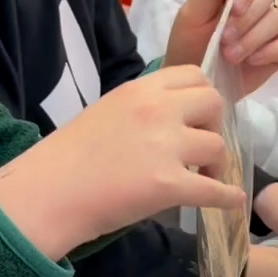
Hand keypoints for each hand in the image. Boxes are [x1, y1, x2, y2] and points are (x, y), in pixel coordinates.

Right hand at [0, 65, 237, 259]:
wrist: (46, 193)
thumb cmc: (66, 158)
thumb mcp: (105, 112)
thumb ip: (140, 109)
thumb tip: (172, 120)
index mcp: (139, 90)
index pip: (193, 75)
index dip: (201, 97)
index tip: (196, 118)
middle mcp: (157, 110)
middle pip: (213, 103)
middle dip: (214, 125)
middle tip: (200, 147)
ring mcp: (165, 146)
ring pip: (217, 146)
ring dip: (216, 163)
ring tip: (203, 178)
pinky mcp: (168, 185)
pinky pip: (216, 190)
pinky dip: (227, 197)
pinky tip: (231, 201)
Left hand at [164, 0, 277, 96]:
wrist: (194, 80)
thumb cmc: (189, 44)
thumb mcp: (191, 15)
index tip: (234, 10)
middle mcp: (255, 3)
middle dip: (245, 20)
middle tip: (224, 41)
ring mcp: (269, 27)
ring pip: (276, 20)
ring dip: (252, 39)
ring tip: (230, 56)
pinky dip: (271, 52)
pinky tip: (252, 61)